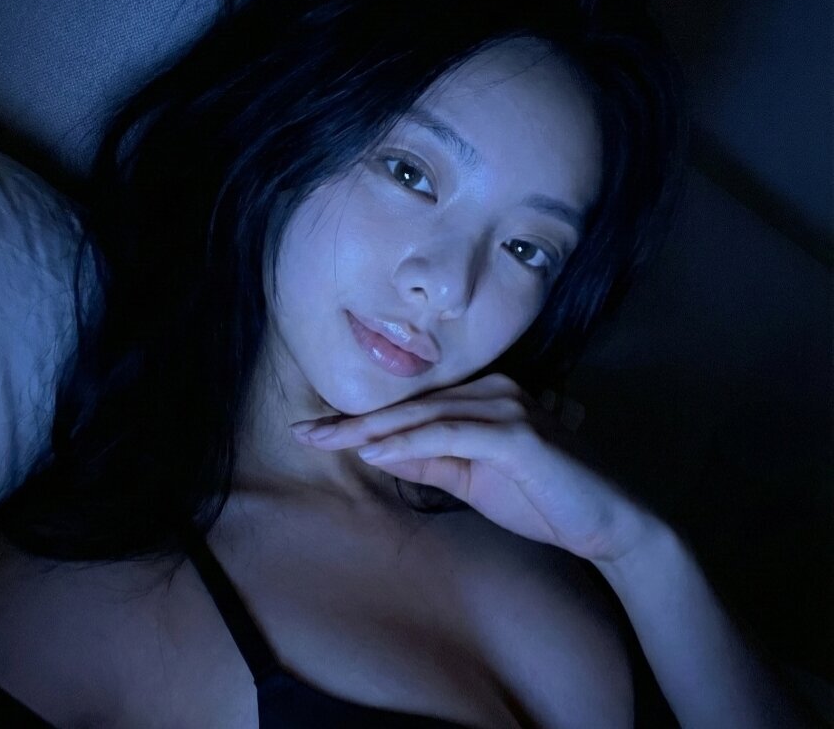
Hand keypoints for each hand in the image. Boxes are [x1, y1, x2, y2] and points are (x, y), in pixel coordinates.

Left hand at [292, 373, 652, 564]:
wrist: (611, 525)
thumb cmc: (544, 499)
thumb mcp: (472, 479)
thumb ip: (428, 461)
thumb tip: (376, 452)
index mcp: (485, 396)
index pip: (413, 407)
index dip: (362, 420)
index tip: (316, 432)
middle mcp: (495, 389)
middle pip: (410, 405)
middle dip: (352, 422)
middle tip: (304, 432)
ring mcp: (507, 406)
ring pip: (423, 415)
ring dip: (370, 431)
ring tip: (325, 441)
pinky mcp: (516, 433)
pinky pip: (449, 434)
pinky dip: (408, 442)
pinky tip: (374, 453)